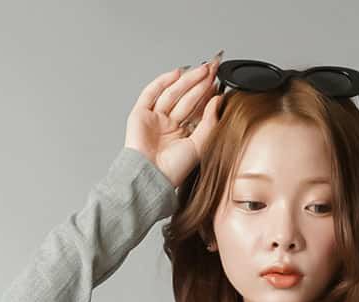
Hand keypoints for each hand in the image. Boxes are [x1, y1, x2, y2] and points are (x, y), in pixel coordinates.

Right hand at [125, 58, 225, 189]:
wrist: (151, 176)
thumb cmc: (173, 170)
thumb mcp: (200, 146)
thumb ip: (210, 122)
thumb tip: (218, 101)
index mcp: (183, 135)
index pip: (196, 109)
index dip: (207, 94)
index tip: (218, 81)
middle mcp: (169, 126)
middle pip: (186, 98)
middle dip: (199, 83)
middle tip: (212, 69)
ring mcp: (154, 119)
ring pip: (172, 93)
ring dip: (187, 80)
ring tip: (202, 69)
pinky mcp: (140, 114)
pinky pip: (151, 93)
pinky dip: (162, 82)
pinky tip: (177, 73)